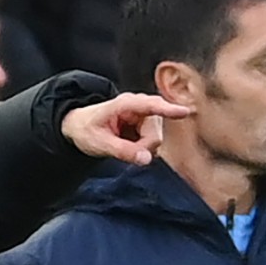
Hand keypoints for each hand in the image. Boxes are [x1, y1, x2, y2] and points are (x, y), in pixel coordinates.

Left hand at [60, 92, 191, 165]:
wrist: (80, 126)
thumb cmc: (87, 129)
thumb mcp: (99, 143)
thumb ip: (122, 151)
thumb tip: (147, 160)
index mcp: (125, 104)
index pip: (150, 106)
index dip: (169, 109)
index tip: (185, 112)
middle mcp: (139, 107)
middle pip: (155, 135)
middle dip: (142, 148)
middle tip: (120, 150)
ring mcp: (145, 116)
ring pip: (155, 141)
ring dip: (141, 148)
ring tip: (121, 144)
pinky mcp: (148, 126)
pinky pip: (153, 144)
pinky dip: (142, 149)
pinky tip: (128, 144)